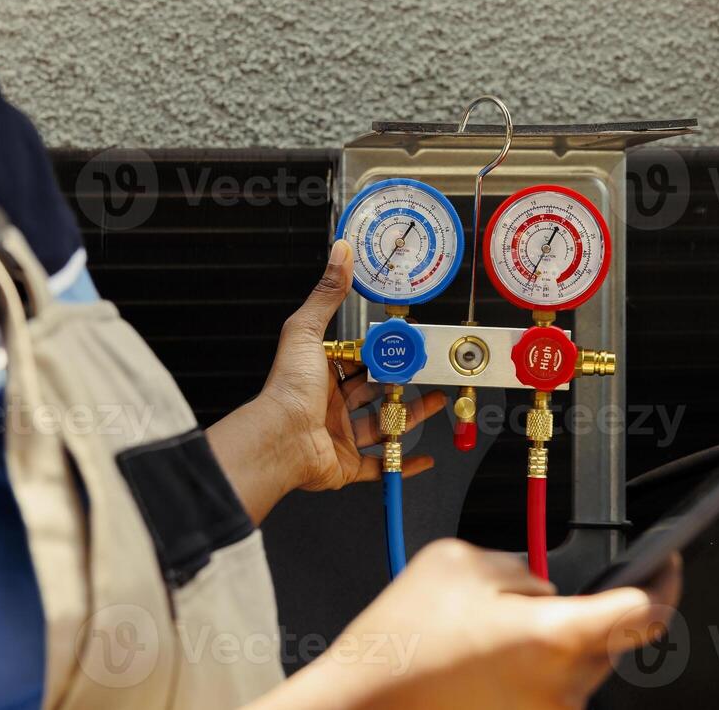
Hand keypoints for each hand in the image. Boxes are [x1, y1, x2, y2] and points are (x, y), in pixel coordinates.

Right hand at [260, 540, 683, 709]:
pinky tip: (489, 656)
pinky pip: (550, 692)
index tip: (666, 566)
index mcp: (555, 634)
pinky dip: (534, 670)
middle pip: (613, 640)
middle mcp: (560, 685)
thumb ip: (521, 565)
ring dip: (557, 643)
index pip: (644, 611)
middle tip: (538, 594)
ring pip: (580, 668)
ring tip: (493, 627)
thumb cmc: (402, 638)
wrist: (363, 702)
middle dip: (591, 610)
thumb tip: (543, 584)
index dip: (663, 582)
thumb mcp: (461, 561)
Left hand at [263, 238, 445, 491]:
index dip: (381, 351)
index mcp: (319, 374)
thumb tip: (340, 253)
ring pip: (383, 425)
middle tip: (427, 371)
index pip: (357, 359)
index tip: (404, 343)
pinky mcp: (346, 465)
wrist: (280, 440)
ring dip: (411, 415)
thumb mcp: (307, 331)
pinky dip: (403, 463)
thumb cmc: (289, 389)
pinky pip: (380, 465)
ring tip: (438, 401)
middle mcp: (328, 405)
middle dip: (402, 382)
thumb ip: (327, 294)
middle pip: (374, 391)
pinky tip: (423, 457)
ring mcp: (338, 435)